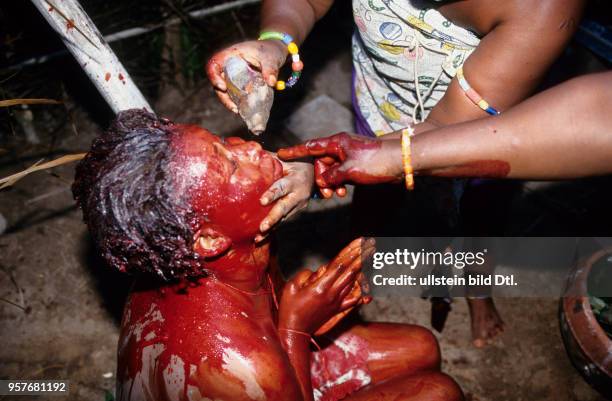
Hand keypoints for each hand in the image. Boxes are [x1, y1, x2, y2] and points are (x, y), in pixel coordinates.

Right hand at [206, 40, 286, 112]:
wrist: (275, 51)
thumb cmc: (270, 50)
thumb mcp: (271, 57)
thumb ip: (270, 69)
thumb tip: (271, 82)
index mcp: (231, 54)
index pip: (214, 64)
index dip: (214, 76)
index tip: (223, 87)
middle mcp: (228, 64)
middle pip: (217, 80)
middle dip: (222, 95)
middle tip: (233, 107)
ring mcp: (232, 74)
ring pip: (224, 89)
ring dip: (228, 101)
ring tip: (237, 110)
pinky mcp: (239, 82)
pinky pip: (233, 92)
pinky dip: (236, 101)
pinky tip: (242, 109)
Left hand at [256, 160, 313, 241]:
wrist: (315, 176)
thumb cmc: (294, 165)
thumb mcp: (285, 160)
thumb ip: (269, 159)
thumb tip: (248, 154)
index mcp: (294, 180)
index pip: (282, 187)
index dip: (272, 194)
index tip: (262, 201)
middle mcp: (297, 195)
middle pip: (284, 208)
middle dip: (272, 218)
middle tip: (262, 227)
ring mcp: (297, 206)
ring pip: (283, 219)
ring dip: (271, 229)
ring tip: (258, 238)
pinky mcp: (294, 213)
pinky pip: (283, 223)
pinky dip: (272, 231)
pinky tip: (260, 240)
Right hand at [277, 132, 402, 197]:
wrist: (401, 161)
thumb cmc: (375, 161)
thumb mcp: (349, 171)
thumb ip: (331, 176)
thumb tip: (321, 182)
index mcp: (337, 143)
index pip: (310, 146)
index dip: (295, 151)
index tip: (281, 154)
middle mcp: (340, 147)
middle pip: (319, 163)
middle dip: (319, 179)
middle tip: (325, 194)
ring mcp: (348, 156)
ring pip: (330, 171)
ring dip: (330, 184)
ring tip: (335, 195)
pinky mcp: (355, 164)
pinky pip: (339, 174)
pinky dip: (338, 184)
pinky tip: (341, 193)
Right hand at [278, 237, 374, 334]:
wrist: (295, 331)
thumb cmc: (289, 309)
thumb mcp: (291, 287)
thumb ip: (304, 275)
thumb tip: (317, 271)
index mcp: (321, 286)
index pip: (340, 265)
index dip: (351, 252)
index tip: (360, 242)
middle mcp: (332, 294)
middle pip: (350, 271)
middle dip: (361, 256)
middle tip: (371, 245)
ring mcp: (337, 302)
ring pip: (354, 283)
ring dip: (363, 269)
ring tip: (371, 258)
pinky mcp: (337, 310)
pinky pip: (353, 301)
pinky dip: (362, 294)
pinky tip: (370, 289)